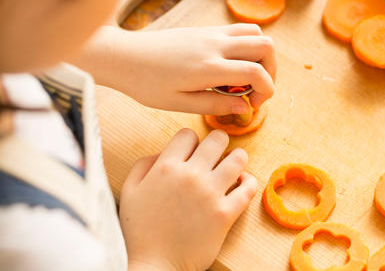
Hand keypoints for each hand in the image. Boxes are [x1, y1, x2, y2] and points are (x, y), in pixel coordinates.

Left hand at [78, 24, 276, 114]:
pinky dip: (248, 45)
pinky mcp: (205, 29)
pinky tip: (233, 63)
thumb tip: (244, 108)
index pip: (255, 71)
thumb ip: (215, 106)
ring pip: (255, 32)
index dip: (266, 89)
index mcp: (208, 67)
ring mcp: (211, 33)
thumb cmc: (147, 83)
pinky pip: (239, 29)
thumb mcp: (179, 103)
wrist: (124, 56)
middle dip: (272, 70)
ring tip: (248, 76)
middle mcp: (214, 45)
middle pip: (265, 46)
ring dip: (262, 54)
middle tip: (257, 90)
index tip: (255, 104)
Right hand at [120, 128, 257, 270]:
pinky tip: (241, 185)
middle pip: (217, 139)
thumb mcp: (129, 190)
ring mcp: (210, 194)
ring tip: (232, 167)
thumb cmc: (140, 230)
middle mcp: (190, 175)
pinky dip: (248, 182)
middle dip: (218, 143)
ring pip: (238, 158)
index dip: (191, 141)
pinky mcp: (225, 214)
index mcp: (166, 167)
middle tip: (216, 154)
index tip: (192, 152)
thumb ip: (144, 164)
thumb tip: (163, 152)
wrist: (155, 265)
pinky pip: (248, 188)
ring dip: (237, 159)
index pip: (188, 133)